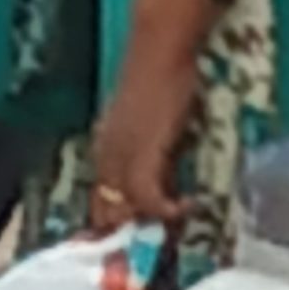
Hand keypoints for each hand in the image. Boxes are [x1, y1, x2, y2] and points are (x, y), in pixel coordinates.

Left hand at [88, 45, 197, 235]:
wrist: (161, 51)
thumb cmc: (162, 73)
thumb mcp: (152, 117)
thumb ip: (154, 144)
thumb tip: (168, 170)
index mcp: (106, 146)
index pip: (101, 193)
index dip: (115, 216)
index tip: (138, 230)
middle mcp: (107, 156)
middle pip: (106, 207)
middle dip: (127, 228)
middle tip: (158, 238)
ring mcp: (121, 158)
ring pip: (122, 208)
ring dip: (149, 222)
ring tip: (176, 224)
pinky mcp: (141, 157)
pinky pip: (148, 199)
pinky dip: (166, 209)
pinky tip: (187, 207)